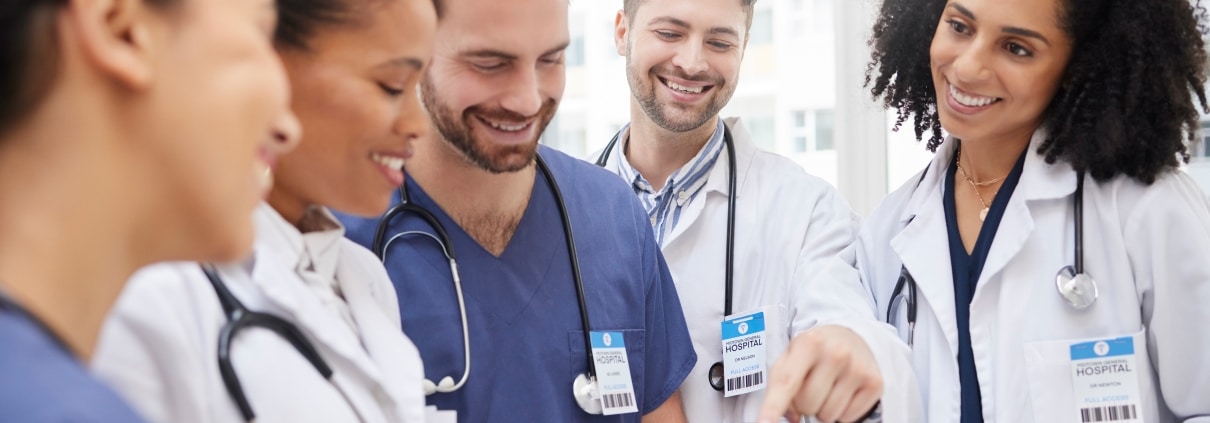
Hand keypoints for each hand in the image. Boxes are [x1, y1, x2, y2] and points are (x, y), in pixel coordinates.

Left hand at [758, 325, 882, 422]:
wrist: (849, 337)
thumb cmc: (814, 351)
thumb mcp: (791, 356)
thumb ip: (781, 383)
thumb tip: (790, 417)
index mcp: (809, 343)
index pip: (787, 382)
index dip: (773, 407)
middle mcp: (836, 353)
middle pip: (807, 405)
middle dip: (804, 403)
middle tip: (811, 385)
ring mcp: (858, 368)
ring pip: (827, 415)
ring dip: (823, 409)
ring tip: (827, 387)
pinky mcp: (874, 383)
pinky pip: (847, 418)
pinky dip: (842, 412)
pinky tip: (843, 391)